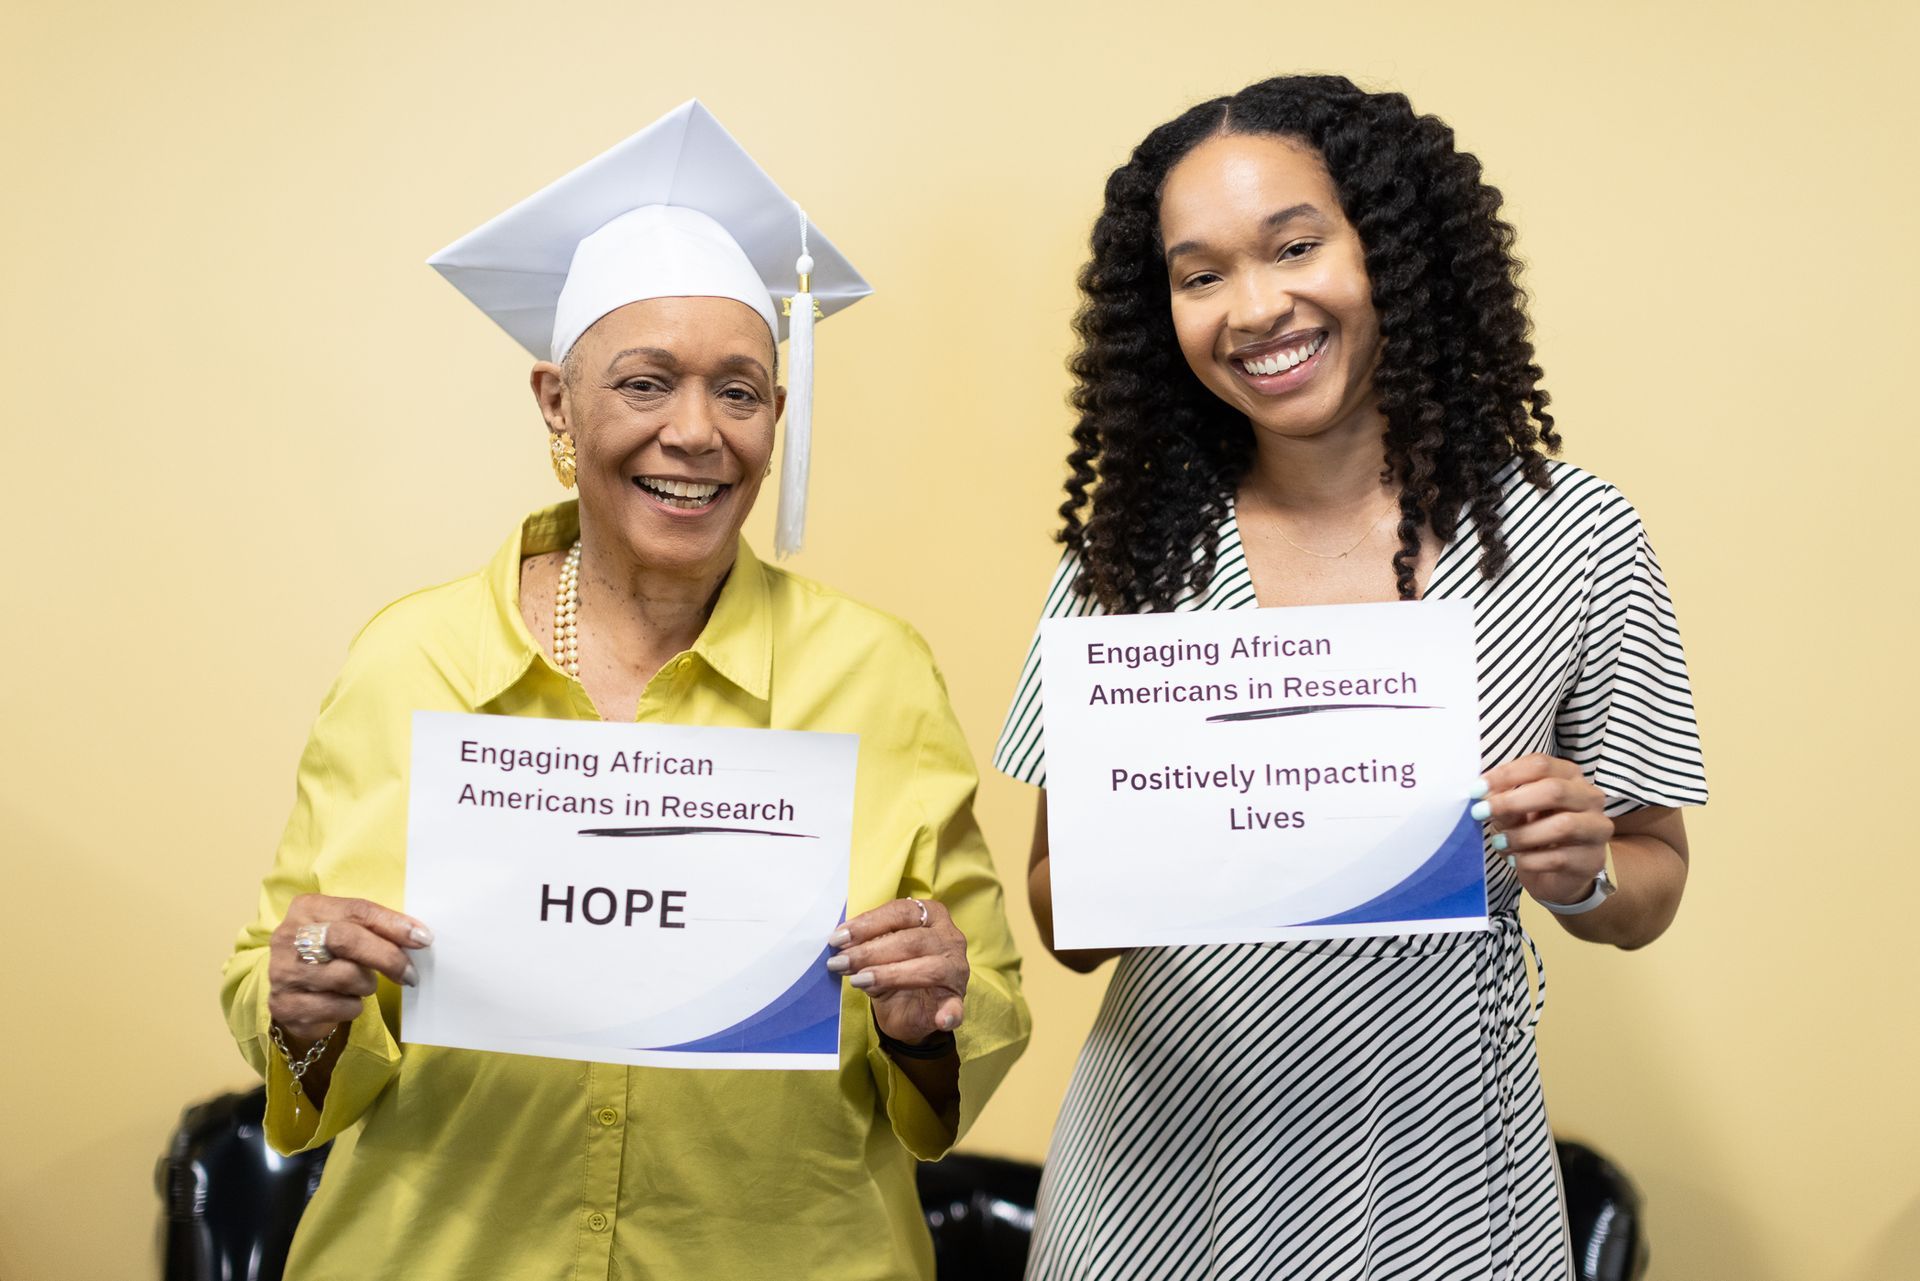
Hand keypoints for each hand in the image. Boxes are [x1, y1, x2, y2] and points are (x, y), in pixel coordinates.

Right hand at [268, 894, 431, 1045]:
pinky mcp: (284, 1005)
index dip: (393, 924)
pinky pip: (336, 1007)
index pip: (357, 910)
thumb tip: (419, 937)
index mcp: (308, 908)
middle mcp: (289, 936)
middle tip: (409, 973)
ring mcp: (283, 972)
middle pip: (347, 940)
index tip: (423, 939)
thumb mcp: (349, 931)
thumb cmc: (331, 954)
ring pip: (345, 976)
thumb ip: (377, 928)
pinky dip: (352, 1007)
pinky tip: (346, 1002)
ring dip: (367, 985)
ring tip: (363, 984)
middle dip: (387, 956)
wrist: (294, 991)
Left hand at [829, 897, 968, 1046]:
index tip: (838, 938)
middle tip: (840, 962)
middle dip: (870, 951)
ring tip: (859, 981)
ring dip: (889, 976)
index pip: (901, 912)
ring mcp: (956, 969)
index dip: (868, 924)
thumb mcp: (877, 953)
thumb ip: (866, 945)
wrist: (908, 1008)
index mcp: (931, 915)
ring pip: (928, 969)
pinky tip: (940, 1019)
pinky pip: (955, 1007)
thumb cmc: (893, 967)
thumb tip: (840, 945)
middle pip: (911, 940)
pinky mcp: (956, 1000)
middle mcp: (949, 937)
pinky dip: (950, 1013)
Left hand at [1478, 754, 1613, 906]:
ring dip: (1522, 835)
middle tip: (1481, 813)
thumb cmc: (1536, 833)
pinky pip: (1559, 858)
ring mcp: (1596, 828)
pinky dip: (1529, 860)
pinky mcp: (1592, 859)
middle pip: (1554, 791)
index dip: (1506, 774)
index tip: (1476, 789)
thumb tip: (1486, 796)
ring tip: (1499, 842)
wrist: (1558, 876)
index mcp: (1569, 776)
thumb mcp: (1517, 814)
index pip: (1540, 765)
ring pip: (1562, 825)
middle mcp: (1589, 797)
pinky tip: (1514, 860)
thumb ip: (1506, 802)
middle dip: (1512, 802)